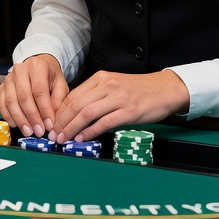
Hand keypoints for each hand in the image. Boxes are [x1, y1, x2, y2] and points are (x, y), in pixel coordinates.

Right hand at [0, 54, 69, 137]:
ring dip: (20, 119)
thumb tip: (53, 120)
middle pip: (23, 96)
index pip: (39, 90)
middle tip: (39, 131)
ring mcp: (8, 78)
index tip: (49, 124)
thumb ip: (58, 101)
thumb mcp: (61, 85)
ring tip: (28, 131)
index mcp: (37, 67)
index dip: (44, 109)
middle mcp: (20, 70)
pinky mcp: (2, 87)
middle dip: (31, 117)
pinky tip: (16, 125)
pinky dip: (8, 116)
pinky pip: (2, 104)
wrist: (37, 66)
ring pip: (11, 101)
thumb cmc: (50, 77)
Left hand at [47, 70, 190, 142]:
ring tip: (64, 140)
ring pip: (86, 113)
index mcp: (100, 78)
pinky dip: (90, 132)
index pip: (72, 96)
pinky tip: (82, 139)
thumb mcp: (114, 86)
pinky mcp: (129, 111)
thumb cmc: (139, 90)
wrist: (166, 89)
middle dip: (61, 122)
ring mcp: (118, 98)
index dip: (59, 112)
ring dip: (72, 129)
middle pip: (76, 105)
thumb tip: (75, 114)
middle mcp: (106, 86)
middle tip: (53, 136)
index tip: (52, 125)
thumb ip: (96, 96)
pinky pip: (104, 122)